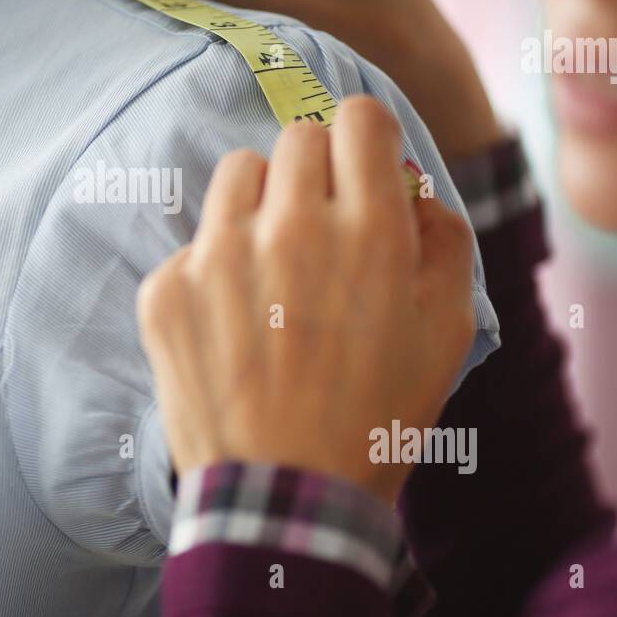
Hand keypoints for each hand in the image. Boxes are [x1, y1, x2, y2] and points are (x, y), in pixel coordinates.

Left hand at [136, 98, 476, 504]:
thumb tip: (408, 188)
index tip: (363, 167)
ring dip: (261, 203)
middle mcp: (289, 227)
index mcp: (367, 230)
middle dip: (318, 171)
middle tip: (323, 226)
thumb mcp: (448, 330)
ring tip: (273, 265)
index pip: (358, 118)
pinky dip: (216, 267)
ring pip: (239, 173)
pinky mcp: (168, 289)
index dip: (367, 139)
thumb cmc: (378, 416)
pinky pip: (196, 241)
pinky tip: (234, 322)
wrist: (287, 497)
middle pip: (298, 138)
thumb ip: (441, 237)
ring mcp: (218, 256)